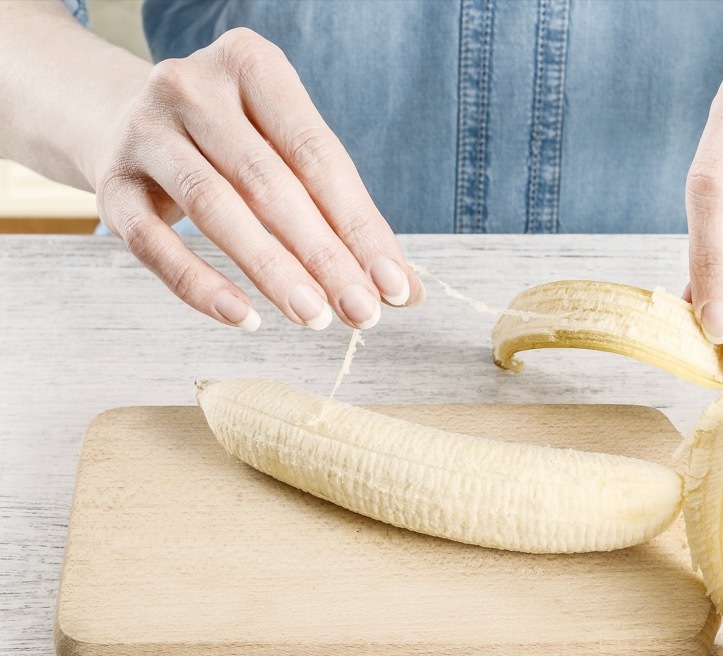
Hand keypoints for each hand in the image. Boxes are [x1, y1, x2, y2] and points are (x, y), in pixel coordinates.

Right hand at [90, 28, 420, 330]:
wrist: (124, 120)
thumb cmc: (235, 143)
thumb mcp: (289, 153)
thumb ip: (345, 215)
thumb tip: (408, 289)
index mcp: (253, 65)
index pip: (319, 155)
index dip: (359, 225)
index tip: (394, 284)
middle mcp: (193, 87)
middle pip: (270, 184)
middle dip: (324, 257)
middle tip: (362, 313)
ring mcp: (145, 132)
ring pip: (216, 209)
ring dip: (272, 272)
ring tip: (315, 318)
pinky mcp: (110, 183)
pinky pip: (155, 244)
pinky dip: (201, 286)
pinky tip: (245, 317)